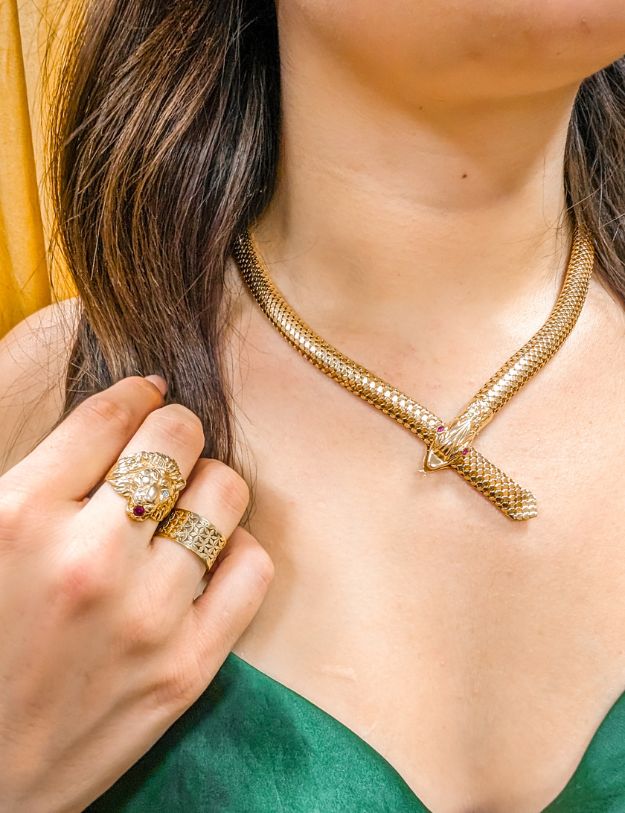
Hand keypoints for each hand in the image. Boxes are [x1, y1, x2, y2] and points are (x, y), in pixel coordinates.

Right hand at [0, 376, 272, 812]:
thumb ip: (34, 478)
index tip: (144, 396)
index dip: (134, 394)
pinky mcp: (188, 668)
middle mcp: (88, 559)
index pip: (111, 415)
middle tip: (165, 447)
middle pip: (177, 439)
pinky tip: (209, 557)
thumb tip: (109, 419)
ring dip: (208, 485)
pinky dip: (238, 549)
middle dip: (174, 430)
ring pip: (224, 492)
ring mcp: (147, 615)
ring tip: (186, 503)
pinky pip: (252, 568)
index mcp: (17, 517)